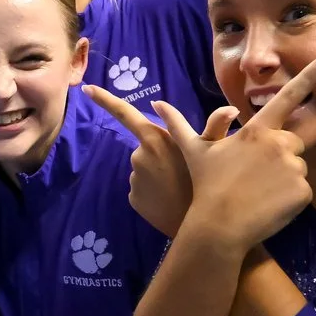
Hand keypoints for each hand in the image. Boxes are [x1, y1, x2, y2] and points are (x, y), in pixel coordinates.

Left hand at [85, 87, 234, 236]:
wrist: (200, 227)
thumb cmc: (208, 183)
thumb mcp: (215, 153)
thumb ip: (216, 127)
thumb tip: (230, 108)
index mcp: (156, 139)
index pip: (126, 113)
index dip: (105, 100)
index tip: (86, 88)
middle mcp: (138, 156)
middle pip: (146, 148)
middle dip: (160, 155)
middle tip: (181, 170)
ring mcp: (133, 179)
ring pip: (145, 170)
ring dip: (158, 174)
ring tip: (178, 186)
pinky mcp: (133, 198)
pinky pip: (142, 189)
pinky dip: (153, 192)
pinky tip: (168, 199)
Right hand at [178, 57, 315, 250]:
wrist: (219, 227)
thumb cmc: (206, 186)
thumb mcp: (194, 151)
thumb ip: (178, 124)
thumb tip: (155, 104)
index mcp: (257, 130)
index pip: (288, 97)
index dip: (310, 76)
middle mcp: (279, 143)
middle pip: (292, 142)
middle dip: (279, 155)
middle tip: (254, 176)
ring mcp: (293, 167)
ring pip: (297, 167)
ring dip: (284, 178)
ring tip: (259, 193)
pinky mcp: (303, 191)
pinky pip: (303, 191)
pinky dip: (290, 200)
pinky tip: (269, 206)